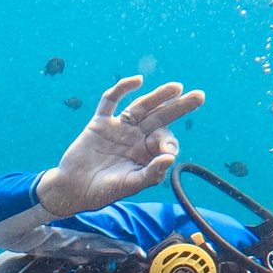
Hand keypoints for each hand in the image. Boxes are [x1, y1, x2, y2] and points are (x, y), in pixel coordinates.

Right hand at [36, 76, 205, 215]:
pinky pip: (111, 101)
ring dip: (158, 96)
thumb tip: (170, 157)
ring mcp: (118, 128)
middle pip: (160, 118)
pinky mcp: (99, 123)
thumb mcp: (130, 185)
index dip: (168, 141)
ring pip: (141, 107)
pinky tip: (137, 81)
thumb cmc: (102, 192)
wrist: (72, 190)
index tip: (164, 150)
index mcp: (145, 154)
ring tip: (177, 87)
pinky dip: (122, 89)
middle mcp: (135, 138)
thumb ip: (151, 173)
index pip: (164, 140)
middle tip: (200, 96)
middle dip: (180, 107)